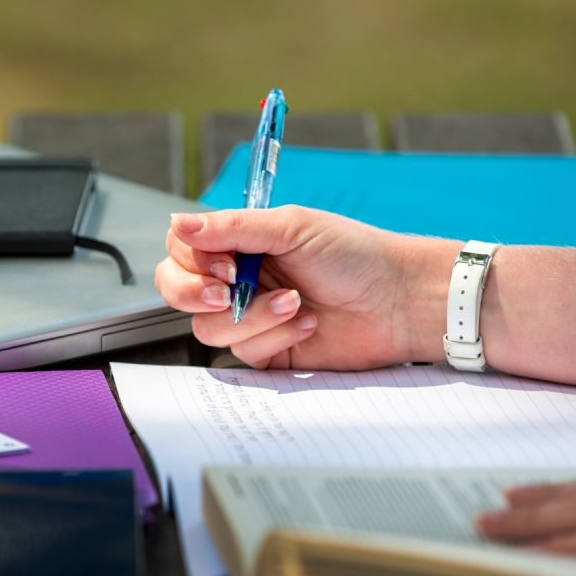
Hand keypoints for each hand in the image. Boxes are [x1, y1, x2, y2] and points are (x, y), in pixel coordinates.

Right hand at [155, 205, 458, 368]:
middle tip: (232, 291)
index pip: (182, 248)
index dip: (192, 260)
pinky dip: (277, 336)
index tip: (226, 264)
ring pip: (209, 327)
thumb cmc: (354, 255)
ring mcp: (249, 317)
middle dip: (198, 294)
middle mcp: (237, 280)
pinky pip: (244, 353)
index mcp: (239, 243)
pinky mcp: (267, 351)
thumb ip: (232, 227)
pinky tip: (308, 323)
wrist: (397, 301)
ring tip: (296, 302)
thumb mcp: (292, 227)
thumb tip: (179, 223)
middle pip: (178, 291)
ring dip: (253, 316)